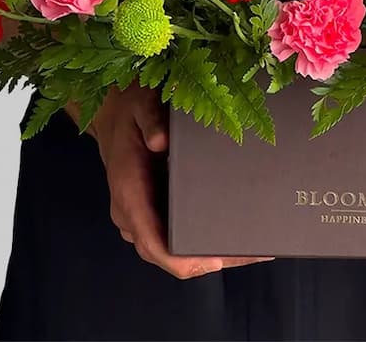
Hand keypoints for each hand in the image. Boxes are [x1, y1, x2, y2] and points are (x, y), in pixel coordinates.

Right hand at [72, 84, 272, 278]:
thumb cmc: (129, 112)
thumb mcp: (141, 105)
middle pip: (166, 252)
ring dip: (208, 254)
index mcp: (127, 190)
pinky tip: (233, 238)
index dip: (180, 256)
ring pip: (171, 249)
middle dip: (207, 259)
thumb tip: (161, 140)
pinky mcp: (152, 212)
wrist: (114, 114)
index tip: (212, 260)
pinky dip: (201, 242)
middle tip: (249, 254)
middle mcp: (131, 211)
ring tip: (251, 250)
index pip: (150, 239)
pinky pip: (173, 237)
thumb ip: (151, 121)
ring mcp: (141, 216)